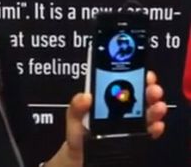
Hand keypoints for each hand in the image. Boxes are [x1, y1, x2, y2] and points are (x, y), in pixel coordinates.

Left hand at [46, 71, 166, 166]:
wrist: (81, 157)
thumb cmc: (78, 135)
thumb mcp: (73, 118)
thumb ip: (76, 107)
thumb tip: (85, 96)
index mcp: (104, 99)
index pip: (120, 82)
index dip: (132, 74)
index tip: (141, 71)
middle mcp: (119, 108)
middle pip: (137, 95)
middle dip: (148, 89)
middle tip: (153, 88)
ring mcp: (128, 122)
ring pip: (146, 112)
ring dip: (154, 108)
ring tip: (157, 106)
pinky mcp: (134, 137)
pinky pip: (148, 131)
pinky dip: (154, 128)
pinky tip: (156, 125)